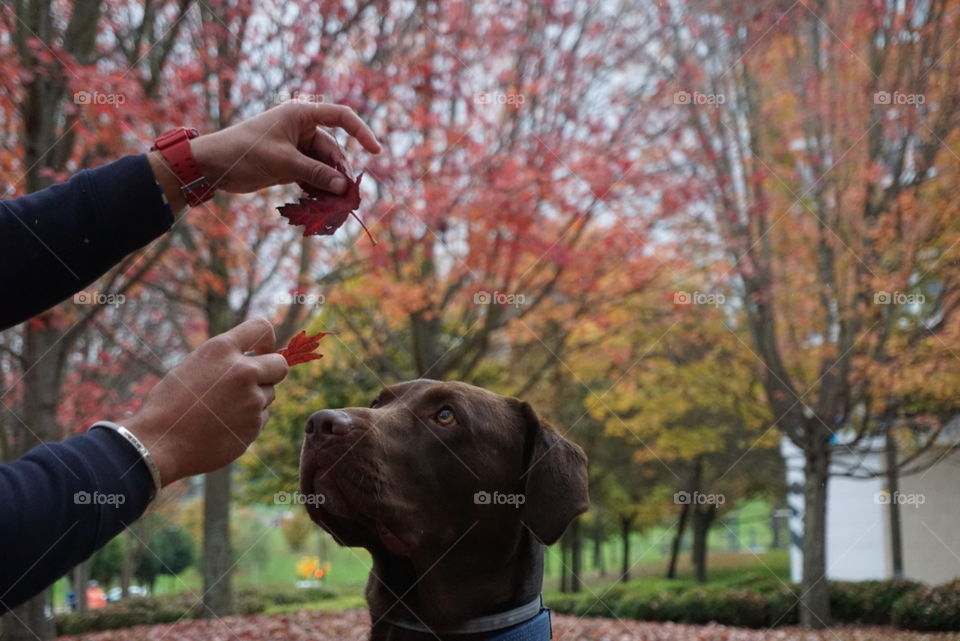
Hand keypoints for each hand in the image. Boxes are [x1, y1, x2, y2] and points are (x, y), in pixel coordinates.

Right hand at [125, 318, 287, 485]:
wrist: (159, 444)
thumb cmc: (169, 405)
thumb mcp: (193, 367)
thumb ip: (225, 360)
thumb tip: (253, 360)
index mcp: (221, 349)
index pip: (262, 328)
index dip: (267, 339)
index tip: (262, 350)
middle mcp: (242, 371)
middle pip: (280, 365)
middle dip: (271, 371)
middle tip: (253, 382)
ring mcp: (252, 400)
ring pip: (269, 394)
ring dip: (255, 399)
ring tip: (223, 410)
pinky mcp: (254, 425)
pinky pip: (262, 417)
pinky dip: (249, 420)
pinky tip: (223, 426)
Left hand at [149, 102, 381, 208]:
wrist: (213, 165)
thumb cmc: (245, 152)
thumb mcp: (283, 162)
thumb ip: (315, 173)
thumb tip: (344, 187)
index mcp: (301, 114)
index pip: (341, 116)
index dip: (361, 132)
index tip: (376, 151)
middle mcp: (301, 128)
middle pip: (333, 150)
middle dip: (341, 172)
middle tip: (348, 196)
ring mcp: (296, 147)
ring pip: (324, 166)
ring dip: (330, 184)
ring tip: (335, 205)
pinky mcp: (290, 164)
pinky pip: (312, 175)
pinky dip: (317, 188)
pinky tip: (321, 203)